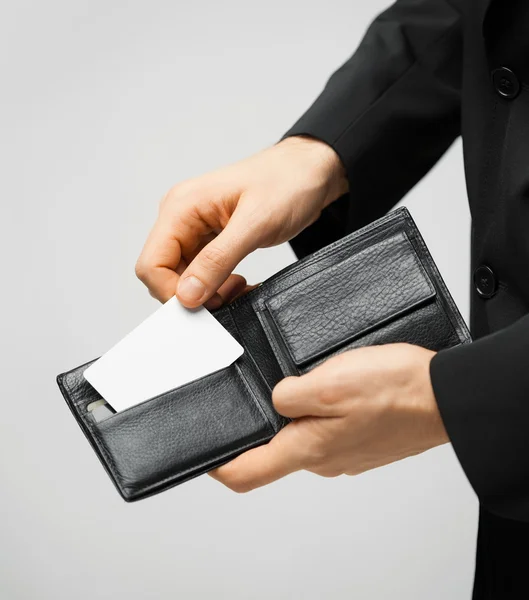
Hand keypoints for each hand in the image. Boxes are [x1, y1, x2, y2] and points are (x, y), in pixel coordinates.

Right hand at [135, 136, 347, 307]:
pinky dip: (218, 286)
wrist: (311, 171)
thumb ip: (217, 260)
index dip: (171, 292)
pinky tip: (239, 283)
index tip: (203, 304)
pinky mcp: (211, 238)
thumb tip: (187, 294)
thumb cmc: (288, 182)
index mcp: (181, 207)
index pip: (151, 263)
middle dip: (193, 294)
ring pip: (184, 277)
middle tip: (227, 297)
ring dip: (208, 292)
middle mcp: (182, 217)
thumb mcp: (254, 224)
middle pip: (164, 274)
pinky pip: (203, 272)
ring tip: (239, 288)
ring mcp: (195, 228)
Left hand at [210, 344, 447, 491]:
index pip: (246, 474)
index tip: (205, 453)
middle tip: (266, 388)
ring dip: (297, 412)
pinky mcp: (360, 442)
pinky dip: (322, 410)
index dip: (218, 467)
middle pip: (274, 450)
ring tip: (307, 380)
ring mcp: (344, 453)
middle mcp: (323, 459)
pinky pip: (328, 429)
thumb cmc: (395, 390)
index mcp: (308, 449)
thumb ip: (289, 394)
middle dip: (263, 423)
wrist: (445, 396)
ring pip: (303, 435)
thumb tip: (275, 399)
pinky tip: (335, 387)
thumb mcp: (329, 382)